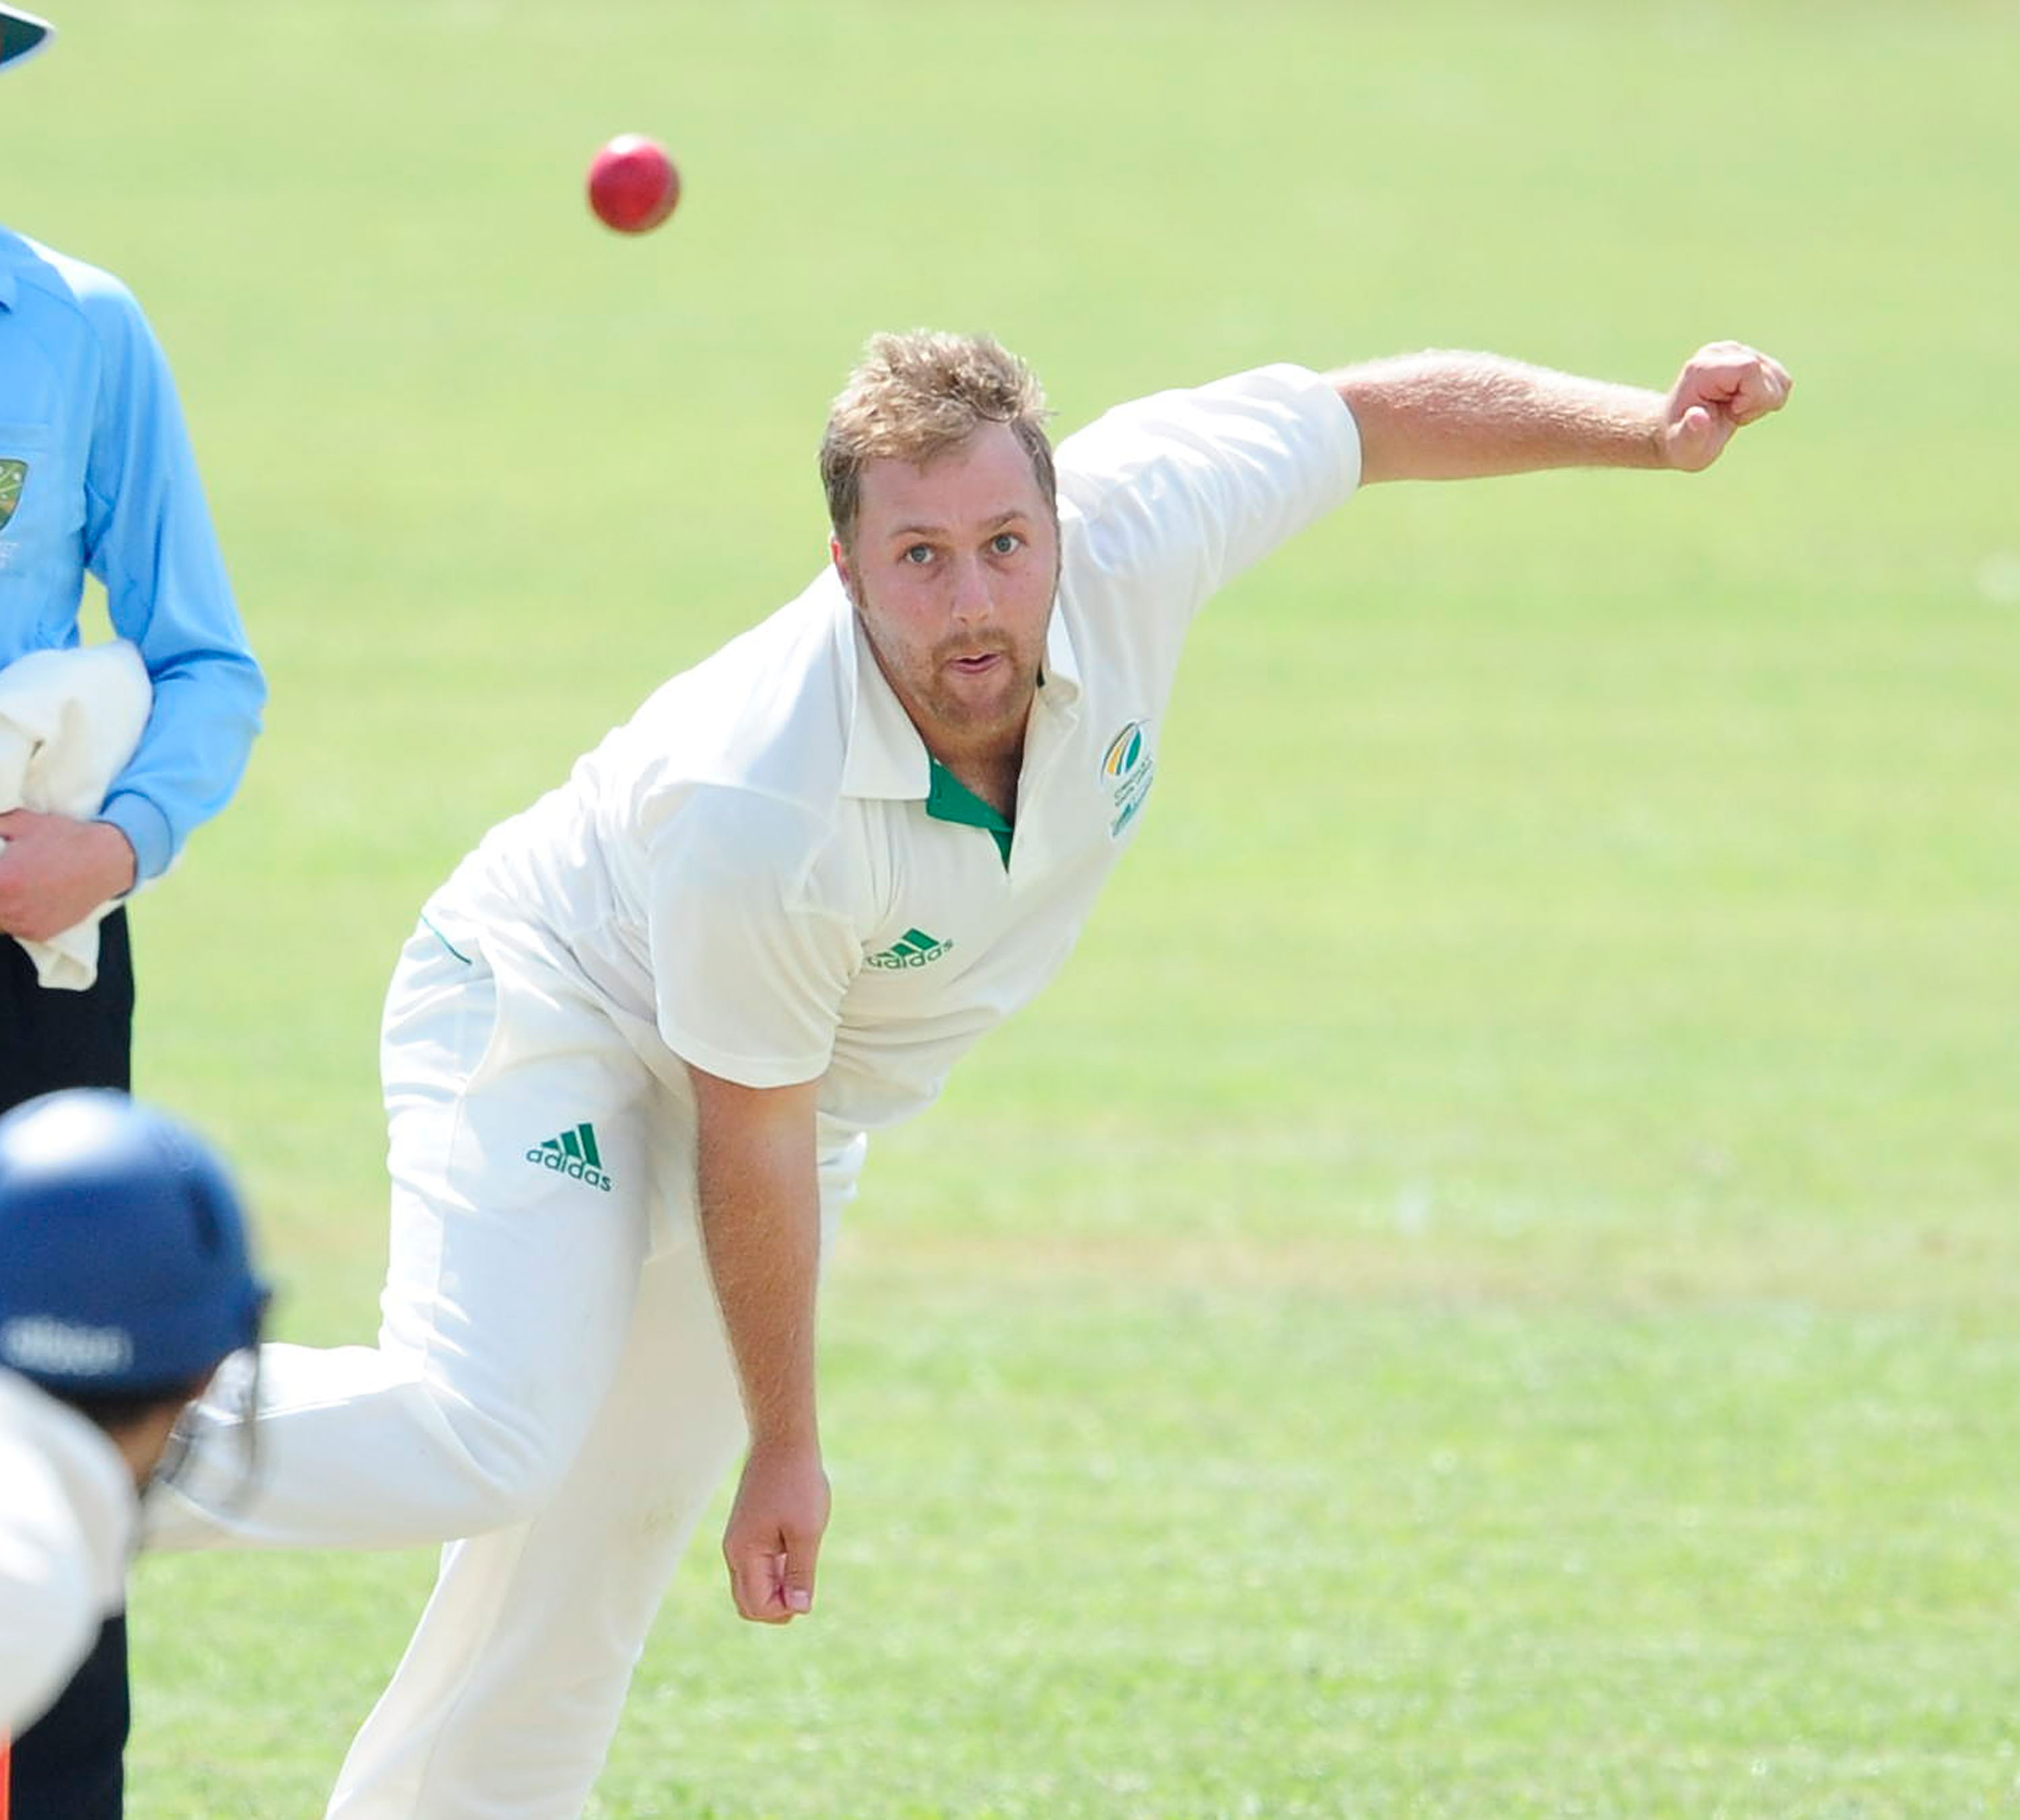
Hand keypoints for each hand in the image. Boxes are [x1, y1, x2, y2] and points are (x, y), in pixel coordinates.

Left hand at [0, 811, 137, 940]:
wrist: (108, 860)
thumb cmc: (64, 838)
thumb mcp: (19, 822)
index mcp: (2, 881)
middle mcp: (11, 908)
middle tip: (5, 875)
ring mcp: (25, 924)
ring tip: (9, 886)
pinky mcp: (40, 933)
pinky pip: (12, 928)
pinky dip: (10, 916)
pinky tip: (21, 897)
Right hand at [721, 1439, 829, 1623]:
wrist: (783, 1441)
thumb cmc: (798, 1483)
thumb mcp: (807, 1531)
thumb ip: (800, 1573)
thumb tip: (799, 1610)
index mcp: (744, 1553)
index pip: (757, 1606)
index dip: (784, 1610)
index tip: (807, 1589)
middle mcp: (734, 1552)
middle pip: (748, 1603)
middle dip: (777, 1607)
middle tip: (806, 1586)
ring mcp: (738, 1542)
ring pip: (751, 1587)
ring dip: (776, 1589)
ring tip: (803, 1564)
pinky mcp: (746, 1532)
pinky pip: (755, 1568)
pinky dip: (774, 1573)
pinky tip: (796, 1553)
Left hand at [1660, 341, 1792, 471]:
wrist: (1675, 429)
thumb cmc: (1680, 442)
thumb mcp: (1684, 447)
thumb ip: (1691, 434)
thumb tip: (1697, 417)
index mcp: (1703, 369)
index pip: (1750, 369)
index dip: (1751, 398)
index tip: (1732, 413)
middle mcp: (1719, 352)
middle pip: (1768, 373)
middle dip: (1758, 403)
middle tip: (1730, 414)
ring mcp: (1735, 350)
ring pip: (1778, 376)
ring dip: (1763, 401)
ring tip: (1733, 409)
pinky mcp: (1748, 355)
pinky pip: (1780, 378)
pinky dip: (1767, 397)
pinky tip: (1742, 403)